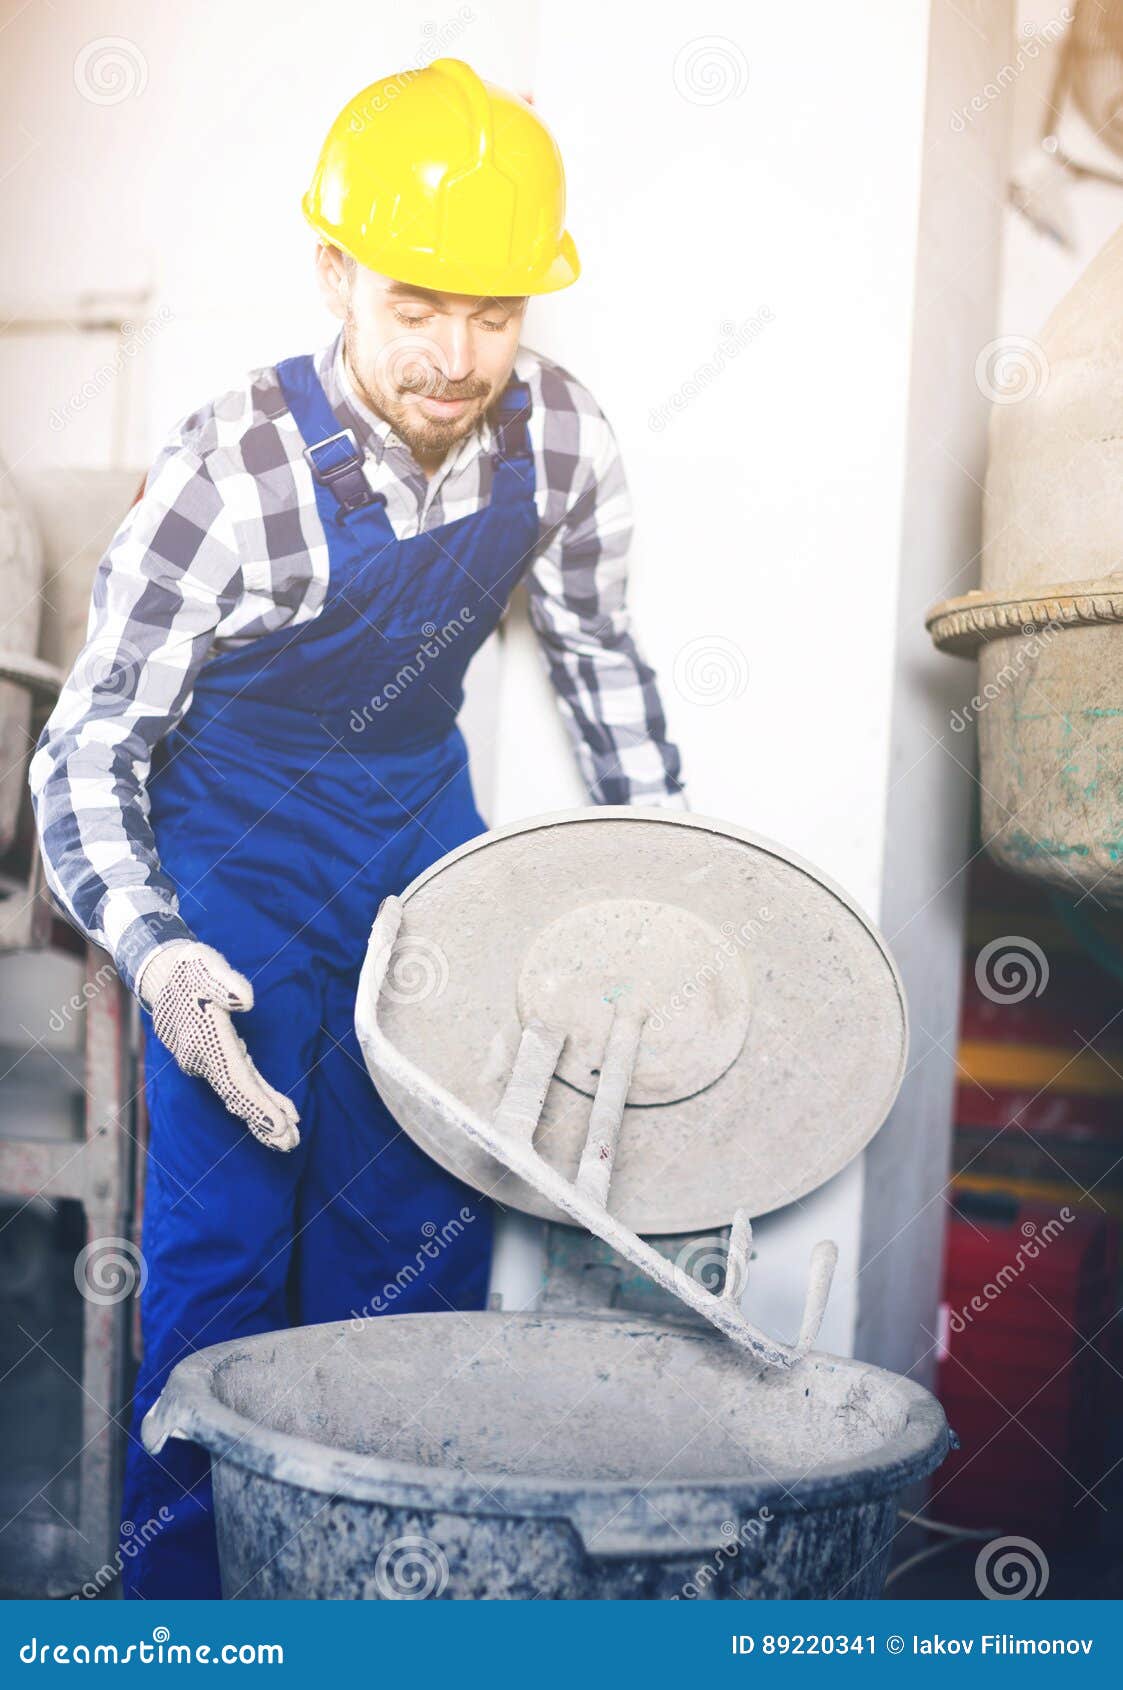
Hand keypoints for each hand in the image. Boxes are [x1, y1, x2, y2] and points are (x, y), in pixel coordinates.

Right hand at [137, 942, 300, 1151]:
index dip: (259, 1105)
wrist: (162, 972)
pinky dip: (257, 1099)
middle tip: (291, 1143)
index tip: (280, 1126)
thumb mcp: (204, 965)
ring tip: (288, 1138)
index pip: (236, 1081)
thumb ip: (226, 982)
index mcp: (205, 1041)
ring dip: (262, 1116)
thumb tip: (246, 1000)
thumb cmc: (188, 967)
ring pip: (238, 1094)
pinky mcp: (215, 1056)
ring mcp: (208, 1060)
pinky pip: (238, 1083)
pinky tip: (276, 1110)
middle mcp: (204, 1059)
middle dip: (264, 1121)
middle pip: (238, 1096)